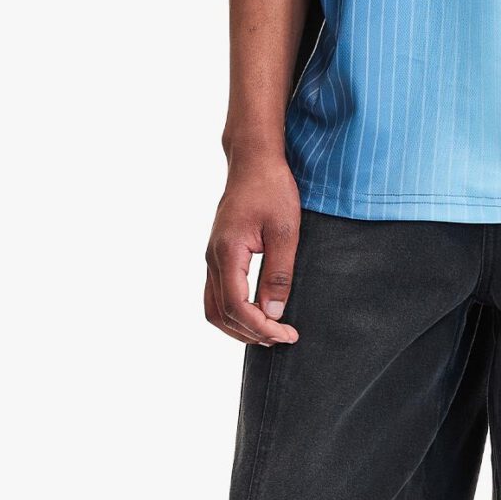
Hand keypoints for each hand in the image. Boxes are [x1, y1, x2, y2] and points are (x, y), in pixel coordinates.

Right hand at [204, 147, 302, 346]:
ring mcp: (212, 258)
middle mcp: (212, 259)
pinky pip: (217, 294)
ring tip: (271, 332)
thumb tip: (274, 314)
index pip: (237, 306)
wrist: (253, 162)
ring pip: (214, 308)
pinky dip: (234, 312)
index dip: (262, 327)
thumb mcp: (284, 232)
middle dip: (250, 333)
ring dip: (240, 326)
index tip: (288, 334)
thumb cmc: (271, 190)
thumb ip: (278, 274)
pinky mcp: (218, 255)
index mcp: (227, 254)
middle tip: (283, 337)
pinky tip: (258, 313)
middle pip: (220, 314)